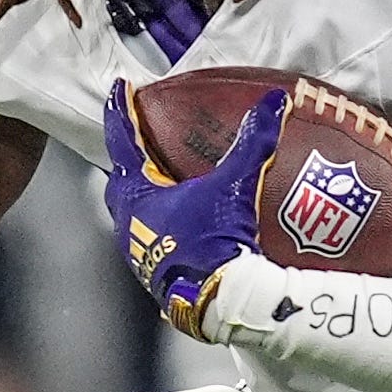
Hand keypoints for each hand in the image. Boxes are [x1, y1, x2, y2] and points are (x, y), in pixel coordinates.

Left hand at [103, 80, 286, 338]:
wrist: (218, 303)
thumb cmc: (214, 242)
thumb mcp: (234, 187)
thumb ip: (253, 142)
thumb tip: (273, 101)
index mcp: (137, 195)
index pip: (122, 140)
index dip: (120, 111)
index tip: (118, 88)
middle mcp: (128, 222)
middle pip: (121, 179)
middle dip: (129, 156)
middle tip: (140, 137)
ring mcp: (137, 251)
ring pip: (132, 211)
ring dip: (144, 192)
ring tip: (163, 179)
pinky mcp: (153, 271)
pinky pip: (150, 235)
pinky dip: (161, 220)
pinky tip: (183, 220)